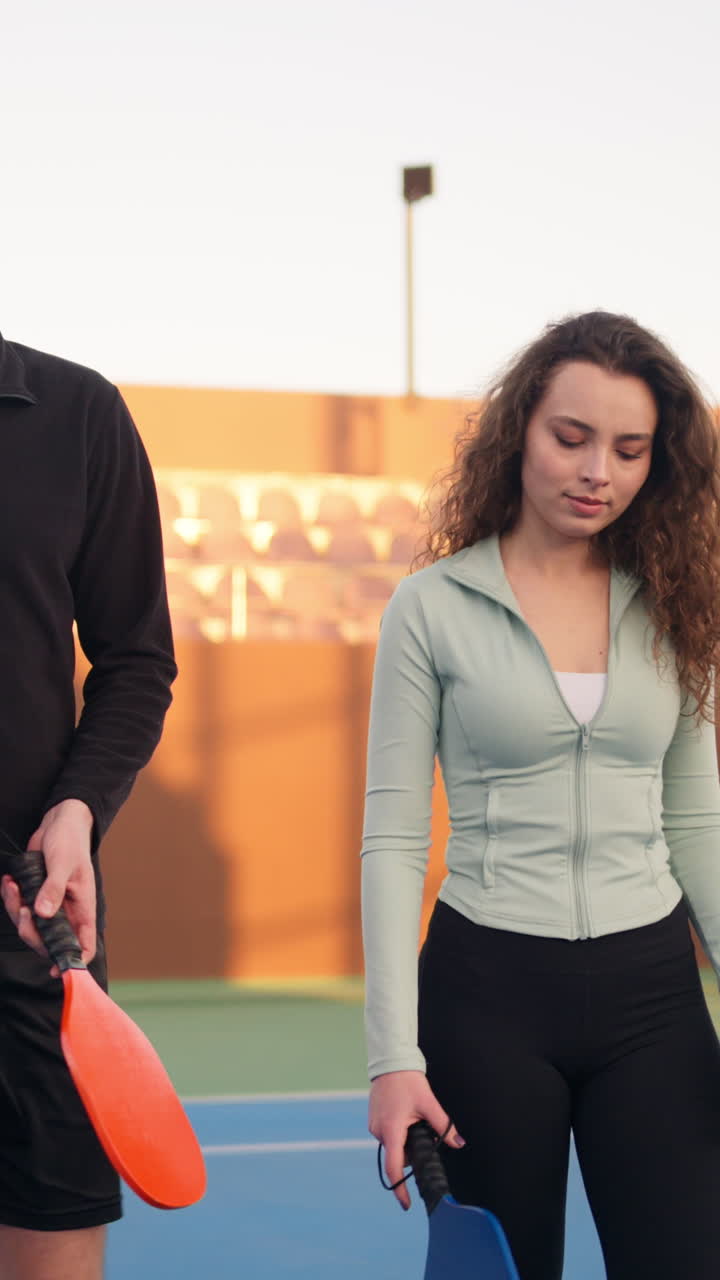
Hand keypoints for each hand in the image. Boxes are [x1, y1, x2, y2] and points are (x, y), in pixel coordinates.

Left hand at [0, 799, 95, 975]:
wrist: (59, 822)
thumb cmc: (70, 841)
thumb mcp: (63, 863)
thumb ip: (53, 889)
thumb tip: (43, 914)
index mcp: (82, 908)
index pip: (83, 944)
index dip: (71, 961)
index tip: (55, 970)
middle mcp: (67, 911)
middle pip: (48, 941)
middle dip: (30, 931)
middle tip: (23, 910)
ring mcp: (50, 905)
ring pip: (30, 925)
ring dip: (16, 910)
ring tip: (12, 886)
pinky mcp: (36, 895)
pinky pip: (20, 908)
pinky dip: (11, 898)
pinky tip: (10, 882)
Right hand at [368, 1069, 464, 1209]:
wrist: (390, 1063)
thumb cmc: (409, 1082)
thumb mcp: (429, 1104)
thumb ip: (443, 1127)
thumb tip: (458, 1144)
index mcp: (392, 1130)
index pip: (395, 1168)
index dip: (401, 1189)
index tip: (407, 1204)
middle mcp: (379, 1131)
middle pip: (399, 1155)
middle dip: (413, 1151)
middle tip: (423, 1130)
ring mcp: (374, 1126)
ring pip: (394, 1144)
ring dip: (406, 1140)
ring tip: (414, 1117)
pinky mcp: (374, 1120)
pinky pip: (389, 1134)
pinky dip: (399, 1132)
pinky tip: (405, 1113)